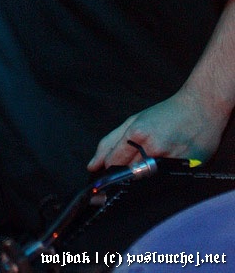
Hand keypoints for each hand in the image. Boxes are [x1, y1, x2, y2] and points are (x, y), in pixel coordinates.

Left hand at [87, 87, 229, 171]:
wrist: (201, 108)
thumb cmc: (165, 114)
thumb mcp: (133, 121)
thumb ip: (109, 143)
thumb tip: (92, 166)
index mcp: (137, 133)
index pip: (113, 163)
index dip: (109, 170)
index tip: (109, 173)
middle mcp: (153, 148)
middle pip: (129, 175)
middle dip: (125, 178)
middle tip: (132, 172)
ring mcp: (171, 160)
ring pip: (147, 183)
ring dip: (144, 180)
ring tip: (152, 167)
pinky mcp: (187, 170)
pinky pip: (167, 185)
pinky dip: (162, 182)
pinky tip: (165, 172)